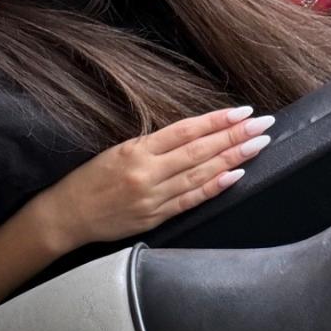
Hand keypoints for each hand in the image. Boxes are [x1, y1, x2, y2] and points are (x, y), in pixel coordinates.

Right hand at [44, 106, 274, 247]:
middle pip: (200, 151)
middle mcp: (147, 173)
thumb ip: (153, 145)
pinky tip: (236, 176)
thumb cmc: (89, 180)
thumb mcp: (116, 151)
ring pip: (200, 175)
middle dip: (234, 137)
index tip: (242, 112)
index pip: (185, 131)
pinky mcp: (155, 217)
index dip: (216, 121)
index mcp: (136, 150)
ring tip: (258, 146)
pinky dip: (215, 188)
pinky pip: (191, 201)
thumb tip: (193, 134)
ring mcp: (153, 197)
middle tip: (263, 125)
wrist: (67, 216)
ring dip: (233, 159)